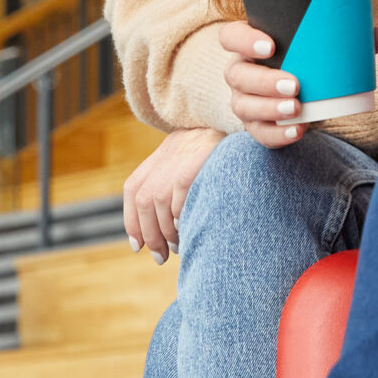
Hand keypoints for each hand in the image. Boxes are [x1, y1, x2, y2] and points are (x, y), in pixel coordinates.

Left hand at [122, 126, 221, 262]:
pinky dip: (180, 211)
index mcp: (165, 152)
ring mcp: (184, 152)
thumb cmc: (229, 152)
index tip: (137, 246)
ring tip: (176, 247)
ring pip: (158, 197)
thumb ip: (181, 183)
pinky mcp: (200, 154)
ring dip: (164, 229)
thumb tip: (171, 226)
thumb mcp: (199, 160)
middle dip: (148, 232)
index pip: (134, 188)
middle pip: (143, 197)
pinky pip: (181, 188)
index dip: (132, 219)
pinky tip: (186, 226)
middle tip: (160, 256)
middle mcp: (169, 151)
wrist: (246, 121)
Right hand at [218, 19, 377, 146]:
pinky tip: (296, 132)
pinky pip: (258, 133)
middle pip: (237, 74)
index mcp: (251, 44)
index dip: (244, 40)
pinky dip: (276, 134)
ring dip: (269, 108)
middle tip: (294, 84)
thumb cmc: (311, 61)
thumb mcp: (326, 48)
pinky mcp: (256, 125)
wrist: (308, 94)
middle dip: (264, 80)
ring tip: (297, 108)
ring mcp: (245, 100)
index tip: (270, 46)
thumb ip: (352, 39)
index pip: (231, 36)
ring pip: (243, 105)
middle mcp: (241, 71)